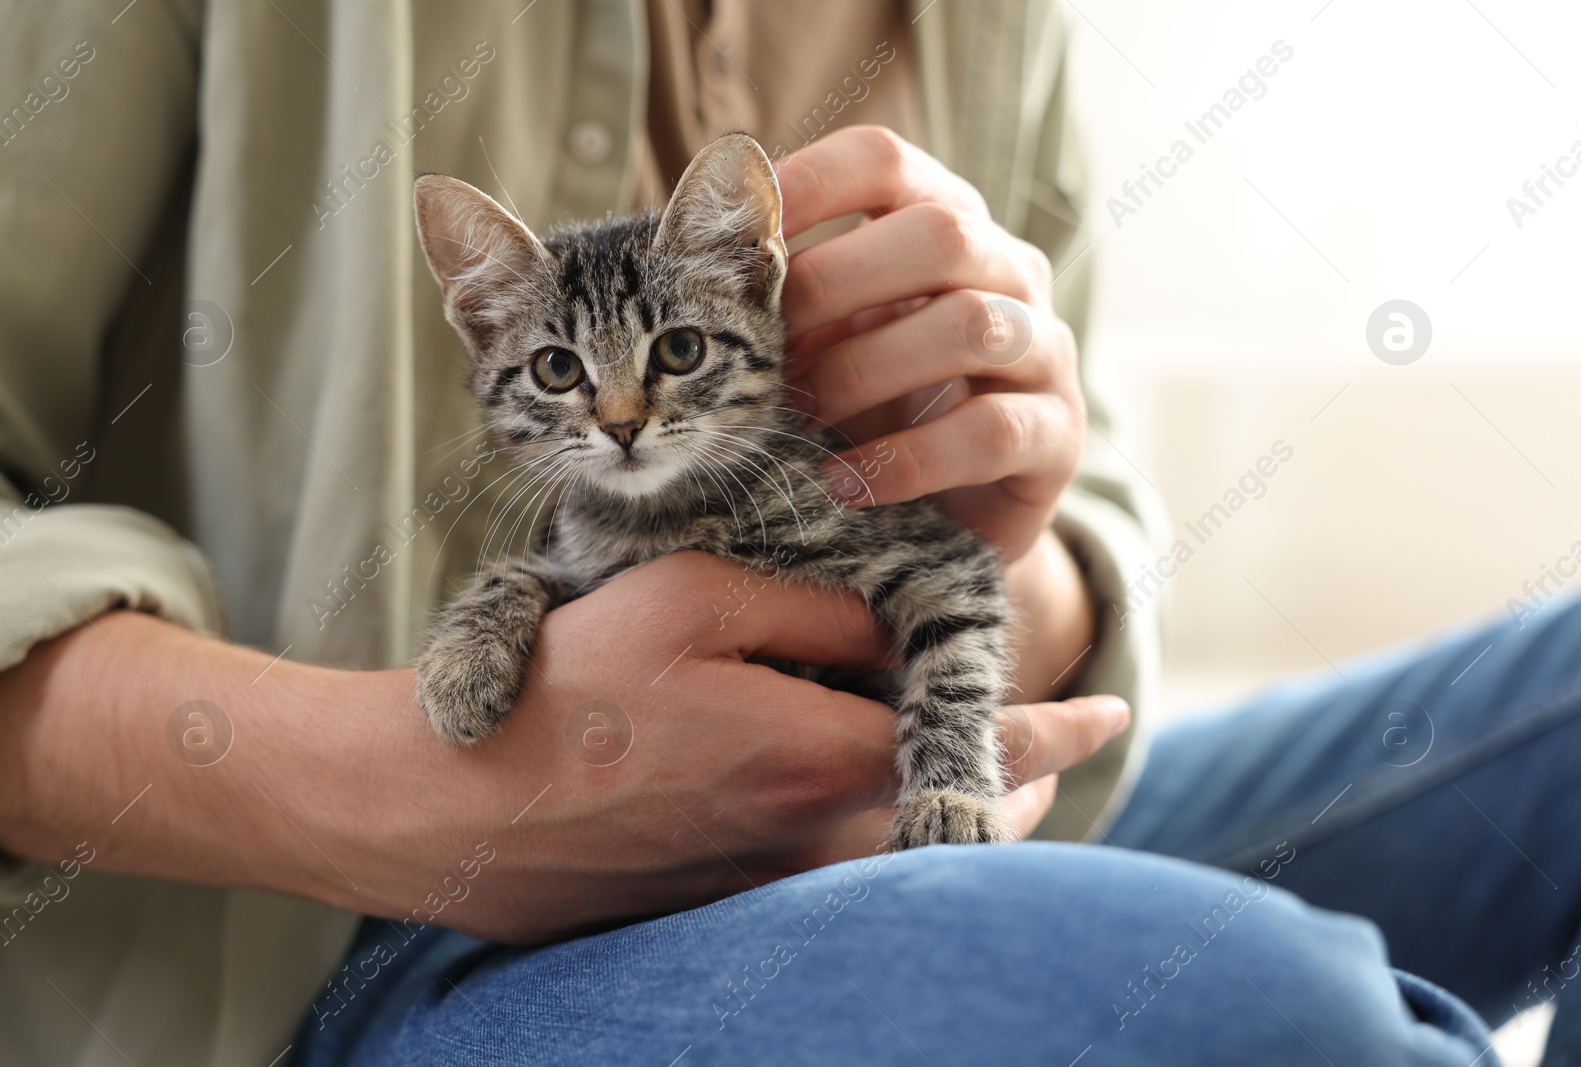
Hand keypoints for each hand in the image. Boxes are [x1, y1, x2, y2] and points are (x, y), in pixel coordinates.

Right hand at [325, 554, 1128, 942]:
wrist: (451, 807)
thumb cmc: (570, 690)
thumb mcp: (692, 601)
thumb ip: (809, 609)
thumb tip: (887, 627)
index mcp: (817, 759)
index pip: (969, 746)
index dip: (1047, 730)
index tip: (1104, 711)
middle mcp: (808, 841)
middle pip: (951, 823)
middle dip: (1018, 788)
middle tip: (1059, 755)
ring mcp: (764, 887)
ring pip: (899, 858)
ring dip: (952, 816)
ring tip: (991, 788)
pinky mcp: (719, 905)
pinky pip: (835, 877)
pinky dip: (881, 843)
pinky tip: (862, 808)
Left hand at [775, 126, 1094, 697]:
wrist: (950, 522)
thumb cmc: (871, 411)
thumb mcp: (824, 344)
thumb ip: (783, 303)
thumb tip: (684, 255)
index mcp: (943, 225)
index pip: (884, 162)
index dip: (810, 181)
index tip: (742, 232)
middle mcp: (1008, 272)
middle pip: (940, 234)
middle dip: (837, 285)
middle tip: (765, 349)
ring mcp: (1045, 351)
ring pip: (971, 327)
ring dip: (866, 371)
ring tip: (800, 417)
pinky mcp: (1057, 436)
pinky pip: (989, 432)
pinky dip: (904, 461)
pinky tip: (843, 484)